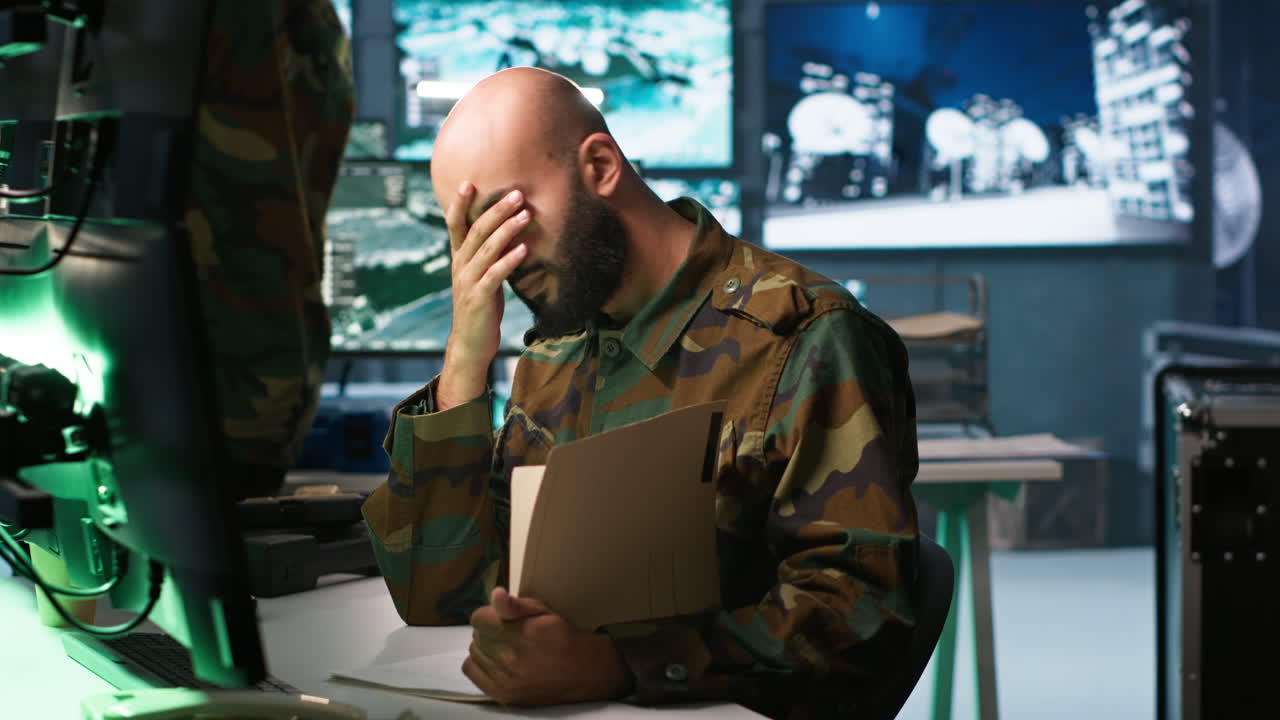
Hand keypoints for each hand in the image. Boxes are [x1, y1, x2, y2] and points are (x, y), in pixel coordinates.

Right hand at [438, 182, 530, 409]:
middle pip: (477, 230)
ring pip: (487, 249)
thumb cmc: (481, 305)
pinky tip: (524, 249)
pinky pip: (496, 275)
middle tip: (517, 193)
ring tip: (526, 213)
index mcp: (459, 258)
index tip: (468, 181)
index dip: (459, 203)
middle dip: (497, 209)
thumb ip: (489, 253)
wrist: (471, 343)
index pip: (455, 224)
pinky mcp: (480, 298)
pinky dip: (510, 260)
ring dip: (508, 229)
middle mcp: (460, 266)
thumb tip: (508, 229)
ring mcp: (468, 282)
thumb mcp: (482, 275)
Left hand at [463, 587, 630, 705]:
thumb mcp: (544, 612)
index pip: (479, 619)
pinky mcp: (503, 694)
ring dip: (485, 647)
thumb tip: (496, 593)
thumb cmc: (563, 637)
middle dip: (489, 630)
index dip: (490, 614)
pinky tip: (495, 660)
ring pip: (474, 653)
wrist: (584, 672)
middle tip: (508, 632)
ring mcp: (506, 680)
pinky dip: (479, 663)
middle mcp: (510, 659)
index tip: (502, 617)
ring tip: (504, 646)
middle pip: (477, 636)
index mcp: (521, 634)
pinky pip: (471, 671)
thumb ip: (516, 604)